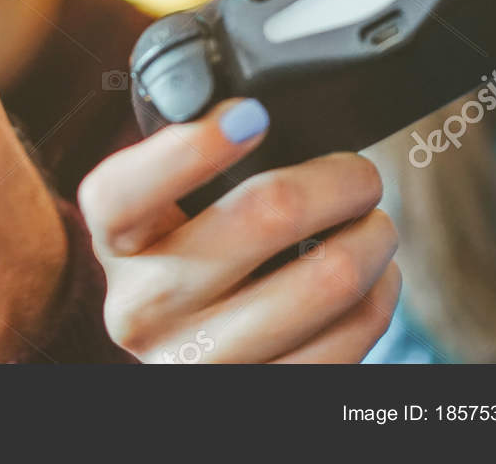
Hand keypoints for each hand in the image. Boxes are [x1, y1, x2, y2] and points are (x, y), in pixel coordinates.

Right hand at [79, 99, 400, 362]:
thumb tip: (253, 103)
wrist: (183, 360)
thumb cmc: (184, 261)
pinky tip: (372, 279)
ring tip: (373, 225)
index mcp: (116, 239)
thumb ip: (189, 158)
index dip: (191, 146)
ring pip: (328, 277)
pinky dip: (379, 296)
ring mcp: (198, 361)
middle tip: (359, 174)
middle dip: (340, 179)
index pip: (126, 189)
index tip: (251, 115)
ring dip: (374, 238)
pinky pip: (351, 337)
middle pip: (267, 214)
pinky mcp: (257, 393)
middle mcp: (143, 305)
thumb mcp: (162, 212)